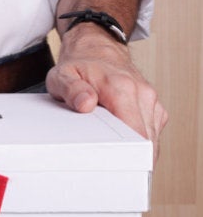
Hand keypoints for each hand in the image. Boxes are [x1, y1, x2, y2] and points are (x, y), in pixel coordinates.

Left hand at [46, 23, 167, 161]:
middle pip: (146, 141)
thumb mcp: (62, 76)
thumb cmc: (79, 65)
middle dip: (130, 158)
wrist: (96, 49)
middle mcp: (142, 94)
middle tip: (107, 168)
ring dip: (135, 151)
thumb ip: (71, 90)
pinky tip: (121, 143)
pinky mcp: (153, 107)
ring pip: (151, 139)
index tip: (114, 167)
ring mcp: (150, 100)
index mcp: (121, 89)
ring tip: (112, 153)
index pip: (136, 133)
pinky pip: (152, 132)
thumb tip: (85, 104)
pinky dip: (139, 143)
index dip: (127, 156)